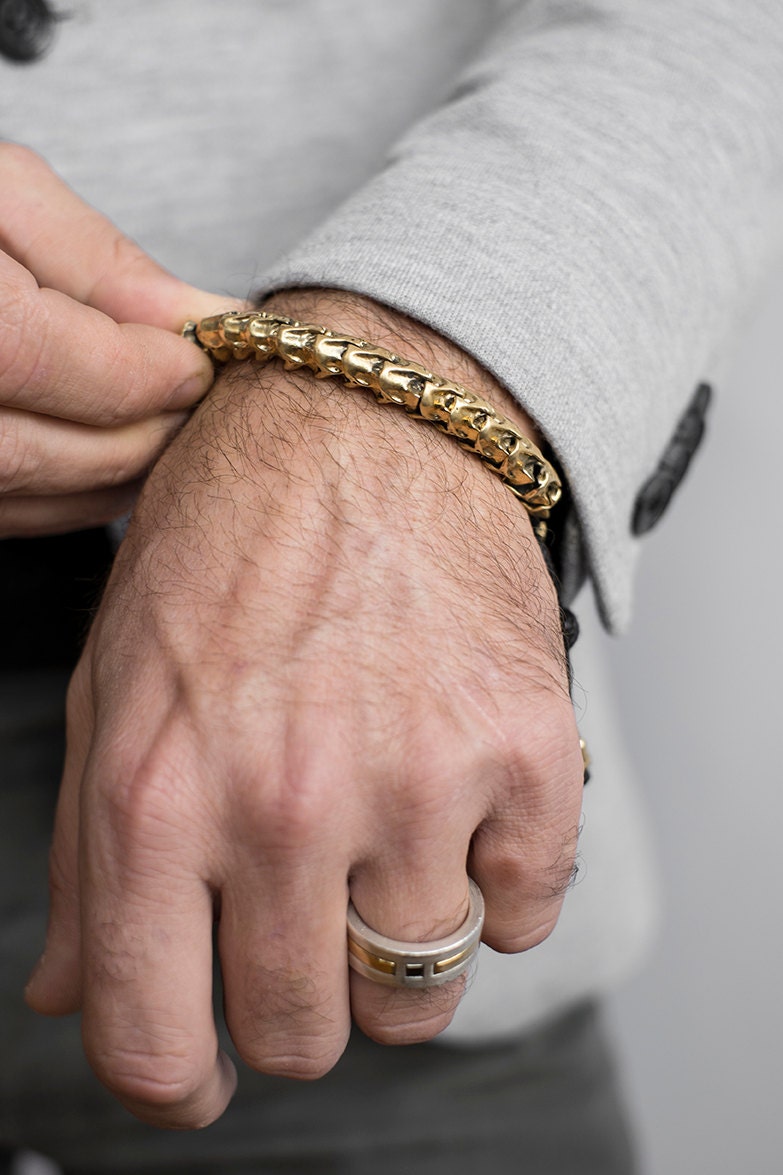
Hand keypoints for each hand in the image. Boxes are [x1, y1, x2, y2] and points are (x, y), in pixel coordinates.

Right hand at [0, 144, 224, 535]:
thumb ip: (91, 257)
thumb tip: (192, 317)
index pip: (44, 360)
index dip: (140, 370)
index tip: (198, 356)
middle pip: (39, 451)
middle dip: (142, 431)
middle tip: (197, 397)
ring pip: (21, 498)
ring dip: (112, 474)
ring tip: (161, 424)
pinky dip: (61, 496)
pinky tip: (99, 457)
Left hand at [26, 292, 583, 1128]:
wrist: (365, 428)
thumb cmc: (230, 549)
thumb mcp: (115, 688)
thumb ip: (85, 856)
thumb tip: (69, 996)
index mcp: (161, 796)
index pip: (155, 1043)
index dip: (176, 1083)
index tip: (202, 1070)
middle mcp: (286, 801)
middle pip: (304, 1035)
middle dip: (297, 1002)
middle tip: (302, 922)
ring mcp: (419, 779)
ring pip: (422, 997)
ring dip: (397, 950)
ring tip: (383, 850)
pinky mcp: (526, 750)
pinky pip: (524, 918)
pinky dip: (493, 888)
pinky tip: (459, 810)